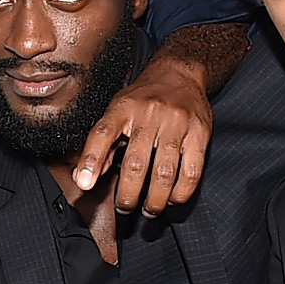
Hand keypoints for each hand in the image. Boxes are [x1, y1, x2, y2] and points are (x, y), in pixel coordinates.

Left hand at [73, 28, 230, 213]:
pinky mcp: (200, 132)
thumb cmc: (143, 99)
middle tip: (125, 208)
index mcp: (122, 108)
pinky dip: (181, 192)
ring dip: (155, 200)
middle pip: (136, 164)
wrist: (179, 73)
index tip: (84, 184)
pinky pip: (192, 171)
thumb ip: (103, 144)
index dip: (91, 161)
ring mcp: (177, 123)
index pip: (102, 135)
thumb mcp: (117, 112)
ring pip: (164, 173)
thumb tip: (85, 177)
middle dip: (128, 194)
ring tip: (149, 210)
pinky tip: (173, 199)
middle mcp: (149, 114)